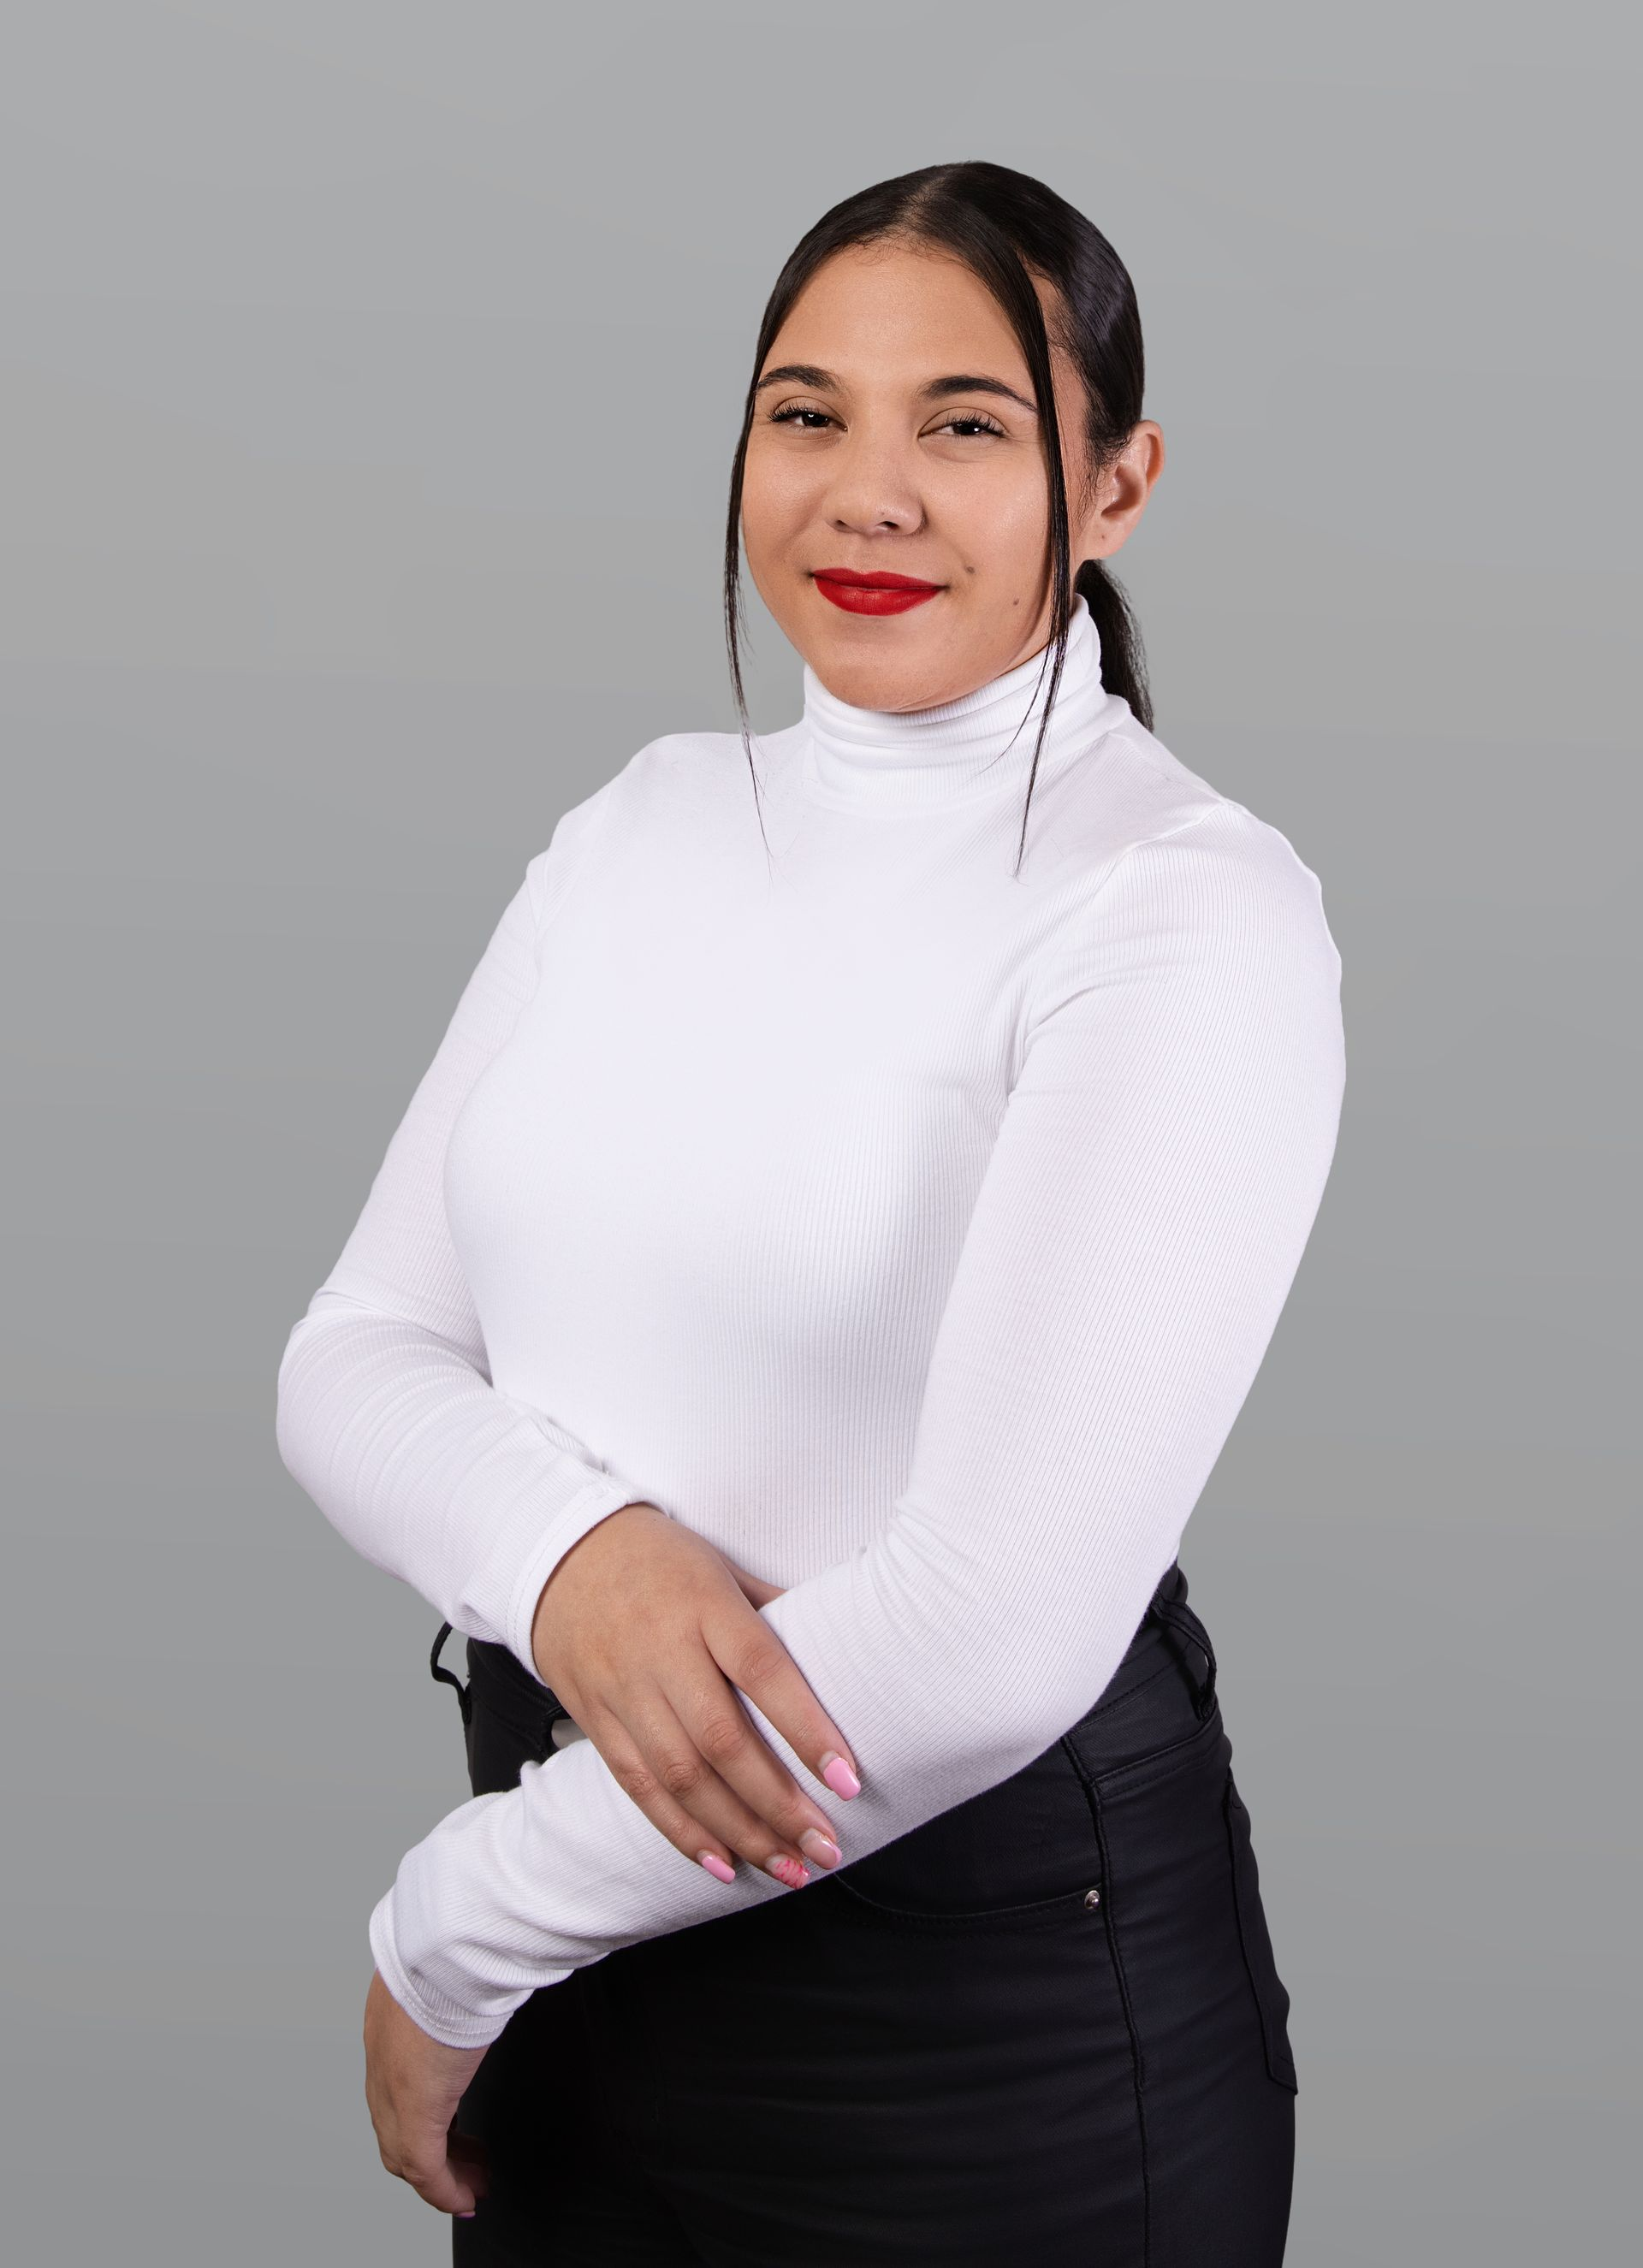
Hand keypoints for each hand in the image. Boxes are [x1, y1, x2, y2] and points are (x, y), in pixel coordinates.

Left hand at [363, 1968, 490, 2218]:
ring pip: (404, 2153)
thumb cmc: (461, 1944)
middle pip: (393, 2126)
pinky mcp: (414, 2113)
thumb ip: (467, 1974)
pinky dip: (444, 2191)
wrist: (449, 1947)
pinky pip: (426, 2170)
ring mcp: (392, 2090)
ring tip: (472, 2185)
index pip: (392, 2084)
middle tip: (465, 2164)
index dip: (420, 2107)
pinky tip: (466, 2199)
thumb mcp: (457, 1963)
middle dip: (432, 2149)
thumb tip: (499, 1966)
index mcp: (388, 2021)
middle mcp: (381, 2061)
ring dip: (441, 2174)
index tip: (448, 2126)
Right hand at [530, 1504, 861, 1889]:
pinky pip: (638, 1787)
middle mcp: (662, 1653)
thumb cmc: (659, 1559)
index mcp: (704, 1607)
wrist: (561, 1555)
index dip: (807, 1730)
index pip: (763, 1672)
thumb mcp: (724, 1567)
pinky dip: (681, 1833)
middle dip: (778, 1805)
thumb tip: (843, 1646)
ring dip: (739, 1832)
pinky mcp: (596, 1720)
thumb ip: (776, 1611)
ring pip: (681, 1777)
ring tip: (788, 1868)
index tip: (847, 1779)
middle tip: (825, 1846)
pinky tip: (723, 1863)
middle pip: (722, 1742)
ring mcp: (624, 1690)